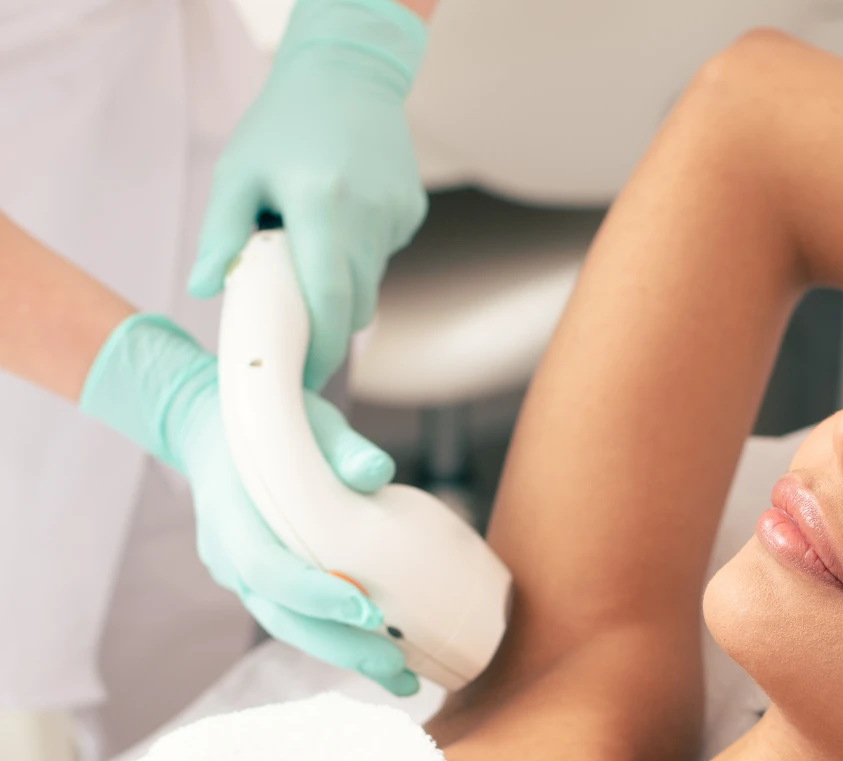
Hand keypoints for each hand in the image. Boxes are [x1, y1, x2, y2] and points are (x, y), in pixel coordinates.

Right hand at [80, 314, 417, 694]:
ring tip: (403, 679)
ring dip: (345, 656)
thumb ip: (340, 446)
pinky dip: (338, 640)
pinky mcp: (263, 587)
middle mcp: (230, 557)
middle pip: (281, 617)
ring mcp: (241, 578)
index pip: (268, 569)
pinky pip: (298, 620)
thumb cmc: (271, 426)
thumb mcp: (305, 423)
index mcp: (231, 517)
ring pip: (290, 628)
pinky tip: (385, 657)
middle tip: (397, 668)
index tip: (368, 610)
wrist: (214, 432)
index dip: (315, 595)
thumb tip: (376, 470)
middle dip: (340, 647)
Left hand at [188, 0, 428, 389]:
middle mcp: (367, 216)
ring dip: (341, 284)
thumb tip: (204, 289)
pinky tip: (343, 214)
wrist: (349, 73)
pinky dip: (360, 253)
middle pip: (355, 307)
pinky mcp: (411, 213)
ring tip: (314, 243)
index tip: (303, 377)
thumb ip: (221, 234)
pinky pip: (383, 256)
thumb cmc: (284, 122)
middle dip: (327, 324)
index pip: (329, 302)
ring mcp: (396, 216)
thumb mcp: (239, 171)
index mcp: (321, 206)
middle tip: (296, 321)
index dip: (319, 350)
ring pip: (371, 284)